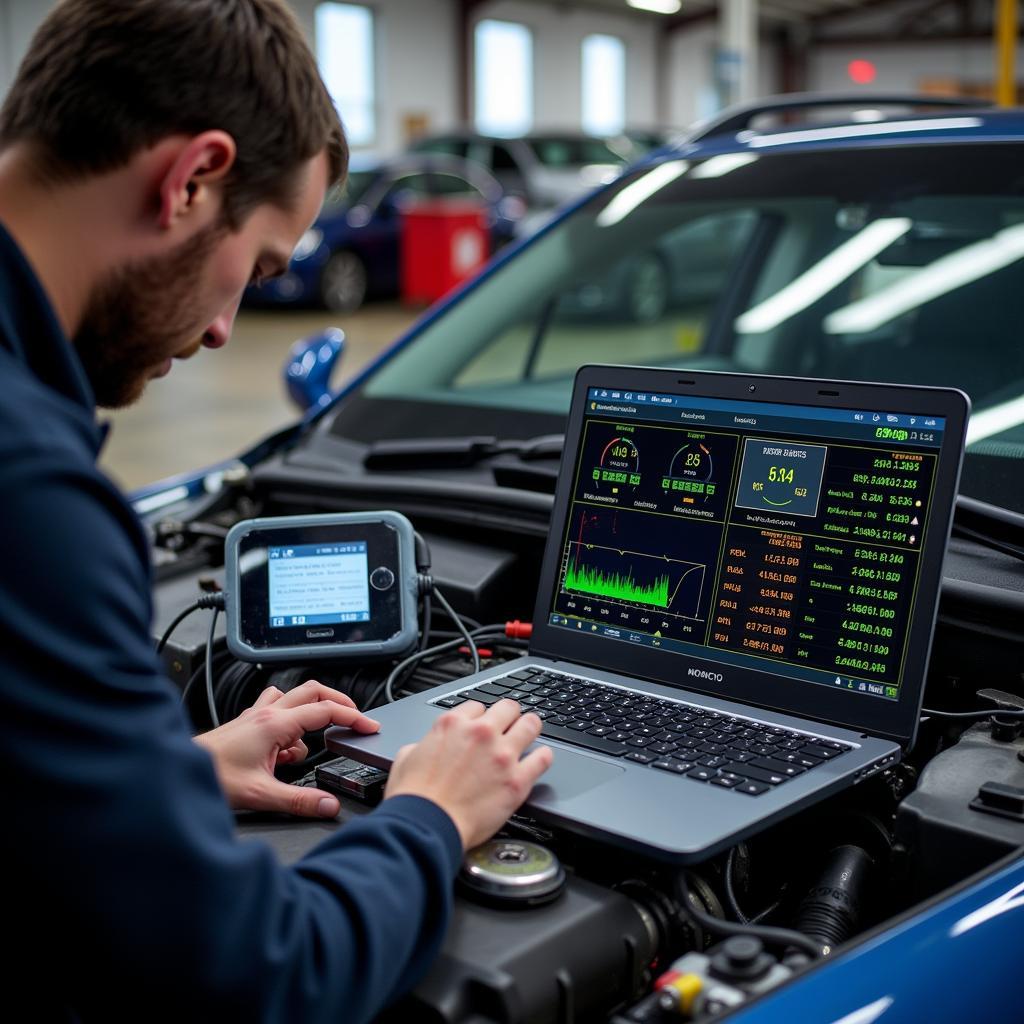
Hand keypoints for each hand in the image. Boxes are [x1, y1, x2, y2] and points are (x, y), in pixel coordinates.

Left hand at [194, 681, 378, 817]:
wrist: (175, 771)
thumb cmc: (208, 776)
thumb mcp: (260, 794)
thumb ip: (299, 801)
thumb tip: (328, 806)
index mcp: (275, 724)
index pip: (325, 711)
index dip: (353, 717)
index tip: (369, 726)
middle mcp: (266, 714)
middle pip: (313, 691)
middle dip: (339, 702)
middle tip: (355, 718)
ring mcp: (255, 716)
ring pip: (294, 697)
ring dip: (312, 710)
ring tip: (319, 735)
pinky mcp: (246, 724)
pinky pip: (276, 710)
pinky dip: (290, 722)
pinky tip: (286, 747)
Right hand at [383, 699, 552, 848]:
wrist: (426, 825)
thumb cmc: (414, 798)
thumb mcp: (405, 758)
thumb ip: (422, 745)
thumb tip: (425, 747)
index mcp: (453, 725)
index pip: (477, 706)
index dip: (480, 716)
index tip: (482, 725)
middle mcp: (481, 734)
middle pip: (508, 708)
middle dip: (509, 715)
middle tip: (510, 724)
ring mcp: (502, 756)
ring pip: (530, 725)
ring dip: (530, 727)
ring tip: (530, 732)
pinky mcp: (517, 781)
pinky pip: (543, 759)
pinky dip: (543, 757)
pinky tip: (540, 758)